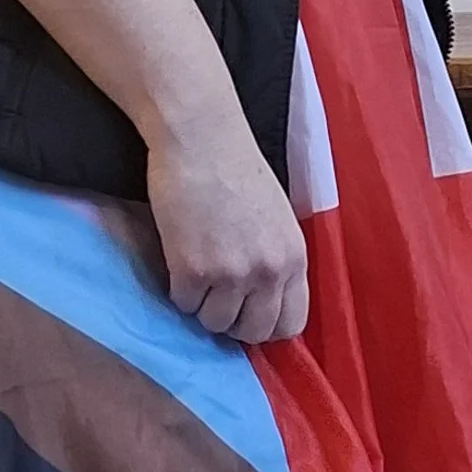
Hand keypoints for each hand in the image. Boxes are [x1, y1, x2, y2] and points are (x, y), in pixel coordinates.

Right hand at [146, 118, 309, 344]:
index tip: (247, 313)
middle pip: (253, 332)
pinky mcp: (192, 271)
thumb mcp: (277, 220)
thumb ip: (275, 261)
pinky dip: (177, 288)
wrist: (201, 139)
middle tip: (216, 297)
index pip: (291, 324)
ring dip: (201, 304)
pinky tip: (179, 256)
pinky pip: (183, 304)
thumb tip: (262, 301)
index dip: (266, 325)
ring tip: (196, 269)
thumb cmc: (236, 169)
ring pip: (214, 323)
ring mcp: (231, 274)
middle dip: (232, 322)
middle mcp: (268, 272)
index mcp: (294, 258)